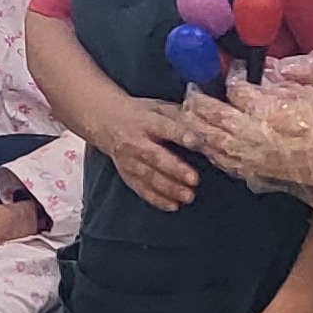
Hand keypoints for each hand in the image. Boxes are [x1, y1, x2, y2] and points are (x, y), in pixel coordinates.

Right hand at [76, 97, 204, 212]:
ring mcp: (129, 159)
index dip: (179, 134)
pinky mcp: (126, 173)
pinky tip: (172, 205)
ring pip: (148, 176)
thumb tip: (206, 124)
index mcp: (147, 121)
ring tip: (188, 196)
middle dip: (175, 169)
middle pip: (155, 156)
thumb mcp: (158, 107)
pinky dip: (156, 199)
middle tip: (194, 180)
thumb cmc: (141, 114)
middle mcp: (135, 141)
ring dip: (168, 188)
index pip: (164, 127)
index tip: (195, 142)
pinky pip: (141, 188)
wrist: (106, 121)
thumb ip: (180, 115)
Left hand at [172, 80, 312, 191]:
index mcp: (271, 111)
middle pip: (214, 116)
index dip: (229, 77)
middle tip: (193, 88)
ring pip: (213, 141)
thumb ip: (281, 82)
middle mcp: (257, 135)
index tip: (228, 69)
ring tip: (190, 112)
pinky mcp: (260, 171)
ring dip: (197, 126)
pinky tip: (207, 141)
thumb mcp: (311, 93)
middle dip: (198, 101)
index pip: (237, 90)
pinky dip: (212, 149)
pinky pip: (226, 161)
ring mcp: (255, 156)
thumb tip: (262, 71)